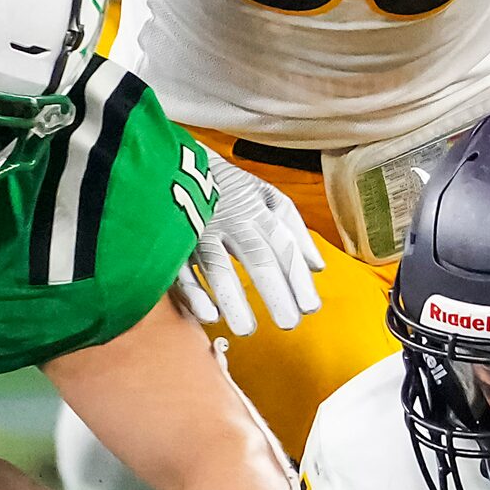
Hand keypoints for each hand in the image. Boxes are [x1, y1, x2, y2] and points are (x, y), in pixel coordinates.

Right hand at [173, 151, 323, 335]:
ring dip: (233, 298)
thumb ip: (293, 229)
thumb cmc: (228, 186)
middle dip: (274, 290)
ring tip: (247, 330)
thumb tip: (318, 267)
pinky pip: (180, 269)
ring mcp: (198, 228)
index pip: (282, 243)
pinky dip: (194, 293)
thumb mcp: (265, 196)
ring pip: (217, 266)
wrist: (172, 159)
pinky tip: (210, 316)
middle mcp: (231, 218)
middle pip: (256, 256)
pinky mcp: (171, 239)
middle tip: (288, 323)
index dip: (297, 276)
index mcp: (256, 207)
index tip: (310, 307)